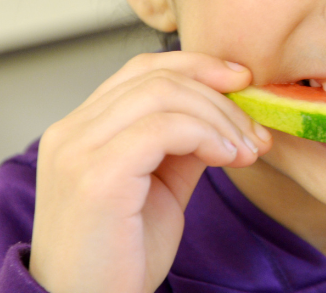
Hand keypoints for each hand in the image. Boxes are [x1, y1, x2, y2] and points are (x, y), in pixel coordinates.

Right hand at [29, 52, 271, 292]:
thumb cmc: (120, 260)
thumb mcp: (160, 188)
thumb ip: (182, 145)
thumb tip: (224, 111)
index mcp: (80, 130)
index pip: (141, 69)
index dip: (197, 66)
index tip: (243, 82)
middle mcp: (70, 132)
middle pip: (156, 76)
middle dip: (219, 97)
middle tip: (255, 132)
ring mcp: (77, 152)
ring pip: (163, 95)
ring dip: (219, 118)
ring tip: (247, 151)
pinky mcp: (96, 177)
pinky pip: (163, 129)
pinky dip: (206, 136)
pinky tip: (228, 159)